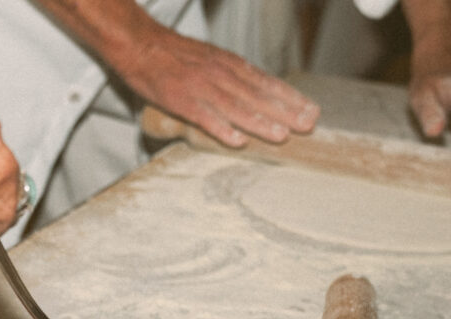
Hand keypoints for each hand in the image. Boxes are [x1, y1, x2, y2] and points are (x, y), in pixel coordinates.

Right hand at [115, 28, 318, 146]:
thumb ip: (233, 76)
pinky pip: (204, 117)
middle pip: (258, 96)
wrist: (140, 44)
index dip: (290, 97)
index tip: (311, 109)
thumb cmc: (175, 55)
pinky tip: (237, 142)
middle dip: (286, 111)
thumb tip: (257, 94)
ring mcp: (202, 88)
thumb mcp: (211, 59)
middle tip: (308, 125)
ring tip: (282, 135)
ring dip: (261, 122)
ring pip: (236, 107)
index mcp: (229, 66)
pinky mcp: (181, 101)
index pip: (267, 82)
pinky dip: (222, 129)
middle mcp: (221, 75)